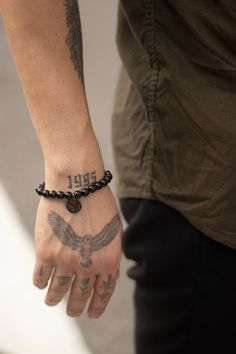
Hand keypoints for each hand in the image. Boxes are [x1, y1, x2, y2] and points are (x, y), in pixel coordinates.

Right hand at [32, 178, 122, 318]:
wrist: (78, 185)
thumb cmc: (99, 204)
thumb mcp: (114, 231)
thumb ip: (111, 255)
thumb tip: (110, 276)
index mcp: (109, 260)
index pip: (103, 293)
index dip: (97, 306)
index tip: (91, 314)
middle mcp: (88, 265)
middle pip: (80, 296)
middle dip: (76, 308)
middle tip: (72, 312)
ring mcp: (65, 260)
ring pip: (57, 292)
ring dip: (54, 300)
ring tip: (52, 302)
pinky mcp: (45, 252)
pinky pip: (40, 277)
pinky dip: (40, 283)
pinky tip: (42, 283)